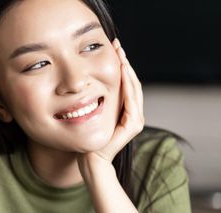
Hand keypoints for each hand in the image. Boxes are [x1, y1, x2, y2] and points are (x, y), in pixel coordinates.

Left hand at [85, 39, 144, 164]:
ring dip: (128, 71)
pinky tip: (123, 74)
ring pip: (134, 89)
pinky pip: (131, 102)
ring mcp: (135, 119)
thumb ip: (95, 100)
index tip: (113, 48)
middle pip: (132, 82)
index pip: (126, 82)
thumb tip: (84, 82)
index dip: (121, 64)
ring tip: (121, 56)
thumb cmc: (87, 138)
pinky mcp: (133, 125)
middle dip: (125, 62)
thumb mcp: (91, 113)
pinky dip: (128, 87)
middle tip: (118, 45)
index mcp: (125, 109)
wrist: (91, 159)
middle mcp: (133, 113)